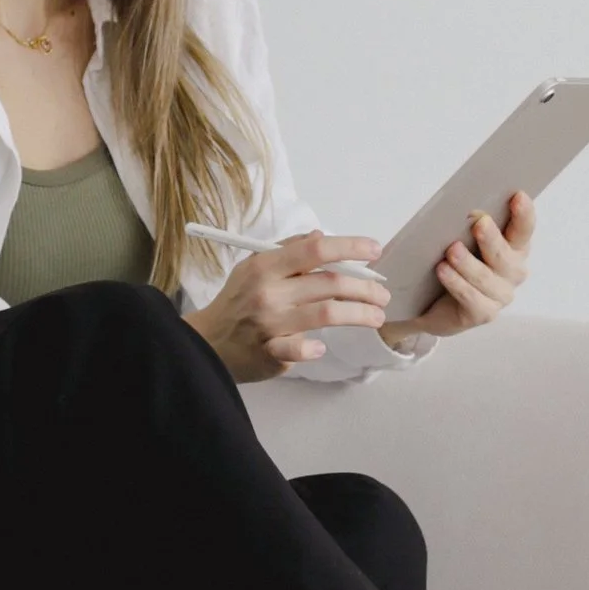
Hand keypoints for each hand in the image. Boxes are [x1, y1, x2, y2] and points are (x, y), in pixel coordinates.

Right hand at [184, 232, 391, 382]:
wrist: (206, 343)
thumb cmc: (238, 301)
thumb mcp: (255, 267)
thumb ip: (288, 250)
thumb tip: (321, 236)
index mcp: (266, 266)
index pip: (316, 249)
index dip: (350, 247)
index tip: (375, 250)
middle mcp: (269, 292)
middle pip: (330, 284)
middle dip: (366, 288)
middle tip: (382, 295)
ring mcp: (270, 324)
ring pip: (327, 315)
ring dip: (360, 315)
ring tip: (376, 316)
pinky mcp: (270, 353)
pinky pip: (299, 350)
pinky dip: (314, 349)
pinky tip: (323, 347)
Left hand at [382, 188, 535, 351]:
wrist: (431, 301)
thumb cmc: (453, 261)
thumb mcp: (462, 237)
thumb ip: (470, 224)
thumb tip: (471, 210)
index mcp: (514, 247)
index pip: (524, 229)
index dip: (524, 214)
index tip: (518, 196)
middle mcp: (513, 272)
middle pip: (507, 256)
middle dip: (493, 239)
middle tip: (479, 222)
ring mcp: (500, 295)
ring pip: (487, 278)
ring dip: (468, 263)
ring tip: (451, 250)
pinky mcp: (483, 313)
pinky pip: (472, 298)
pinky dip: (457, 283)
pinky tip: (443, 270)